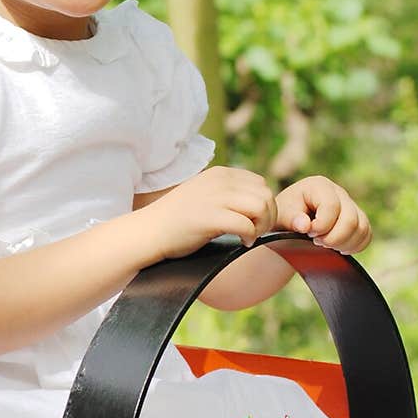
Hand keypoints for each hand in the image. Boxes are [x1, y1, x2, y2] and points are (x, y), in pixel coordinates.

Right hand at [139, 166, 277, 260]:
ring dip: (262, 226)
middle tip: (256, 233)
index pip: (260, 183)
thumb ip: (228, 194)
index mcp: (219, 174)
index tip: (255, 222)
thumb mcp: (205, 195)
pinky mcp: (209, 217)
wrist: (149, 231)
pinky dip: (250, 237)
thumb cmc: (177, 220)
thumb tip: (259, 203)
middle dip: (268, 217)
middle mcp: (219, 181)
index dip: (265, 204)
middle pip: (266, 194)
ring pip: (261, 206)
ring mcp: (214, 198)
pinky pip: (246, 225)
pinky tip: (241, 243)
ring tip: (250, 237)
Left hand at [274, 176, 370, 253]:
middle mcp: (338, 192)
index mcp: (319, 186)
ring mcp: (350, 205)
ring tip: (327, 246)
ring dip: (345, 243)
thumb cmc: (284, 215)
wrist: (289, 220)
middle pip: (350, 219)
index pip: (331, 206)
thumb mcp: (281, 215)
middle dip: (334, 238)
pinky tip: (339, 249)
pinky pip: (366, 233)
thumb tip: (305, 225)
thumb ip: (291, 219)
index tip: (308, 233)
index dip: (321, 225)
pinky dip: (356, 245)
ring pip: (361, 227)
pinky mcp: (357, 218)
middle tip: (318, 243)